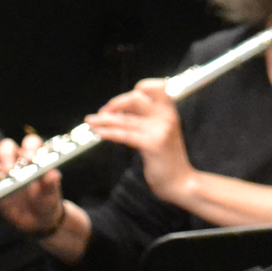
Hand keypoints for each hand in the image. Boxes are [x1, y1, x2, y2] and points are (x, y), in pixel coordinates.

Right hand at [0, 136, 67, 238]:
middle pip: (7, 148)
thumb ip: (51, 183)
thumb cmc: (47, 200)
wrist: (39, 220)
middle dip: (7, 154)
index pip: (30, 143)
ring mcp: (4, 175)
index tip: (30, 157)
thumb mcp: (51, 192)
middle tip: (10, 166)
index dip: (29, 147)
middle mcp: (17, 162)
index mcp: (34, 158)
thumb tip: (52, 174)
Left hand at [87, 82, 191, 204]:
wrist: (181, 183)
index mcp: (170, 112)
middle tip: (101, 112)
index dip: (140, 88)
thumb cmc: (169, 160)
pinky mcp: (153, 144)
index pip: (157, 87)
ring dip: (103, 119)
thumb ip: (147, 119)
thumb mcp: (162, 133)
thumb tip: (121, 110)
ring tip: (90, 121)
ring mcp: (160, 130)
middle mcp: (167, 117)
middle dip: (114, 104)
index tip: (124, 99)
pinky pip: (125, 134)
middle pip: (135, 99)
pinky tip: (99, 133)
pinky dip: (108, 132)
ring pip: (125, 120)